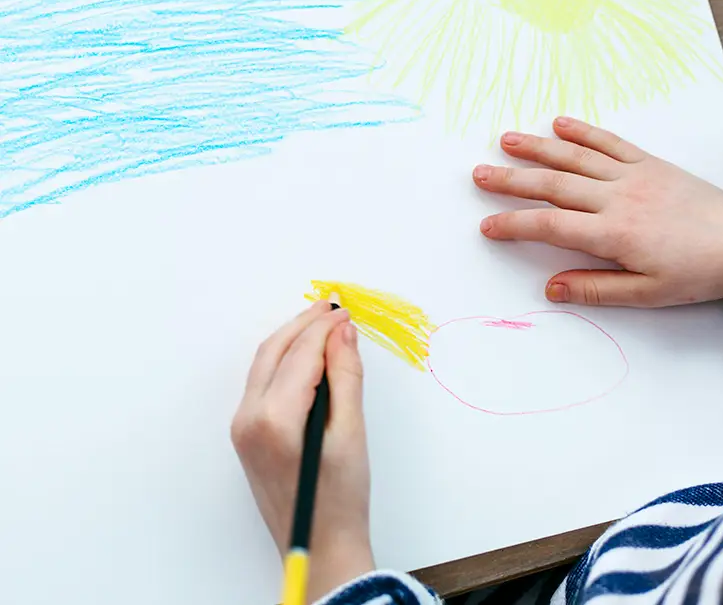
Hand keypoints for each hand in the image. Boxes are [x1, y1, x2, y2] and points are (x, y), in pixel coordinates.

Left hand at [231, 302, 373, 602]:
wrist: (319, 546)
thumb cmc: (341, 499)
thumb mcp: (351, 433)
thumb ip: (346, 377)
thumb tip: (343, 332)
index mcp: (274, 419)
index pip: (301, 353)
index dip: (325, 327)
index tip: (346, 311)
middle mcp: (249, 418)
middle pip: (274, 351)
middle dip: (304, 324)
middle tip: (332, 306)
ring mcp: (242, 426)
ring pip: (265, 363)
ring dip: (292, 338)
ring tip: (322, 322)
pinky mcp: (246, 433)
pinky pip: (262, 382)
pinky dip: (284, 361)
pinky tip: (307, 355)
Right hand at [474, 117, 722, 306]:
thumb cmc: (698, 272)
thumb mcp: (646, 294)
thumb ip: (596, 289)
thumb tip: (552, 287)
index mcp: (613, 234)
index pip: (551, 226)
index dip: (514, 224)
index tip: (488, 225)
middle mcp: (617, 198)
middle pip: (553, 185)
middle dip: (512, 180)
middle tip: (479, 174)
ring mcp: (633, 176)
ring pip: (576, 158)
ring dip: (538, 147)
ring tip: (507, 139)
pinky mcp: (649, 163)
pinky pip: (610, 143)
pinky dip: (584, 132)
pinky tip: (560, 122)